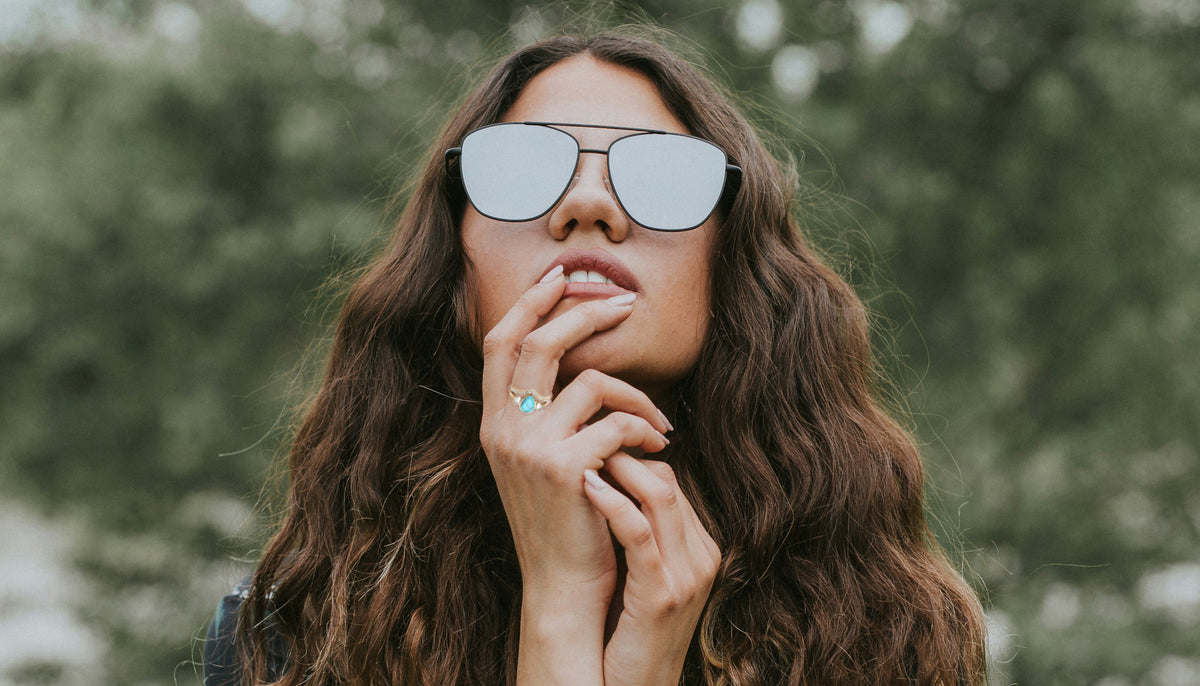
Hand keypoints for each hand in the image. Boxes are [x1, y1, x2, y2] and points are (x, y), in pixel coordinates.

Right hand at [479, 268, 672, 683]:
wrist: (563, 588)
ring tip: (662, 424)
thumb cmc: (566, 523)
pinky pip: (616, 422)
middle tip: (626, 304)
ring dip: (638, 395)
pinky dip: (645, 430)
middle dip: (584, 313)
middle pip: (538, 342)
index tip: (562, 277)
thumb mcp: (542, 463)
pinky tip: (659, 450)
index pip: (500, 342)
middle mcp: (501, 430)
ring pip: (590, 381)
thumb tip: (584, 365)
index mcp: (493, 424)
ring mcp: (527, 448)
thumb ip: (549, 415)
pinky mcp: (563, 468)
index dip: (529, 303)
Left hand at [583, 454, 720, 685]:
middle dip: (624, 454)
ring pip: (659, 495)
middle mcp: (702, 557)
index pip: (670, 482)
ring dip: (617, 468)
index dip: (631, 459)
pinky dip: (611, 501)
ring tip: (581, 454)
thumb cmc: (625, 634)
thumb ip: (637, 536)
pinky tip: (585, 484)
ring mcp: (687, 575)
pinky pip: (638, 531)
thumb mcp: (641, 578)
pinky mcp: (662, 593)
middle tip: (582, 441)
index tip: (590, 448)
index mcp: (700, 549)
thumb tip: (604, 484)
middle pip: (667, 481)